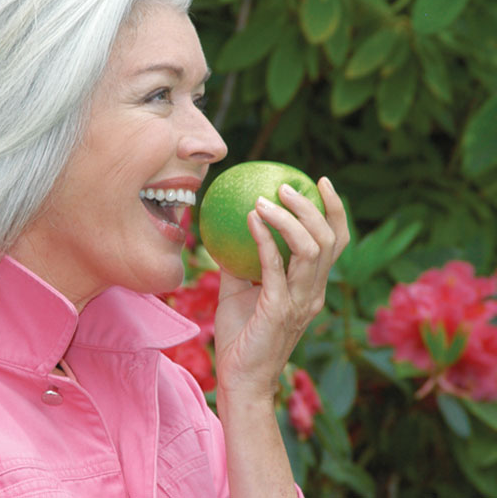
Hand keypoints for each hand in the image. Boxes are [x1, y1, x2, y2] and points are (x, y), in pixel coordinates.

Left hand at [213, 177, 348, 400]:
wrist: (240, 379)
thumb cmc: (241, 336)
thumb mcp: (239, 291)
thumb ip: (241, 261)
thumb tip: (228, 228)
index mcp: (311, 288)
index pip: (335, 244)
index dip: (334, 211)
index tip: (321, 182)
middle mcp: (313, 293)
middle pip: (329, 241)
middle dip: (313, 208)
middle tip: (287, 187)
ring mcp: (300, 303)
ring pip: (310, 251)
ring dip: (287, 220)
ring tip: (266, 199)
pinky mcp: (278, 311)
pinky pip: (275, 269)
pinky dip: (264, 240)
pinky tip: (250, 219)